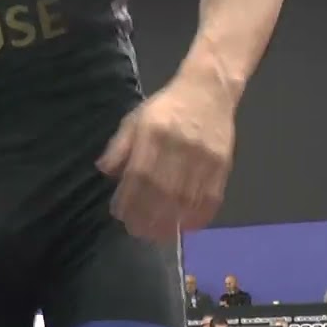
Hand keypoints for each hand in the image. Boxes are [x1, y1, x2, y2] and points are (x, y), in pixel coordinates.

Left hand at [96, 74, 235, 239]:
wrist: (208, 91)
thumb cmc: (166, 107)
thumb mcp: (135, 119)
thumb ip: (119, 146)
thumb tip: (104, 171)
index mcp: (154, 133)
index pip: (139, 173)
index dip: (128, 198)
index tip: (119, 214)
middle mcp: (179, 147)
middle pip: (162, 191)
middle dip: (147, 216)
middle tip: (137, 232)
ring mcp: (203, 158)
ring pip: (185, 199)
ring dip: (170, 222)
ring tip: (157, 235)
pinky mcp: (222, 165)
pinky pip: (210, 198)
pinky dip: (198, 217)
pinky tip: (185, 227)